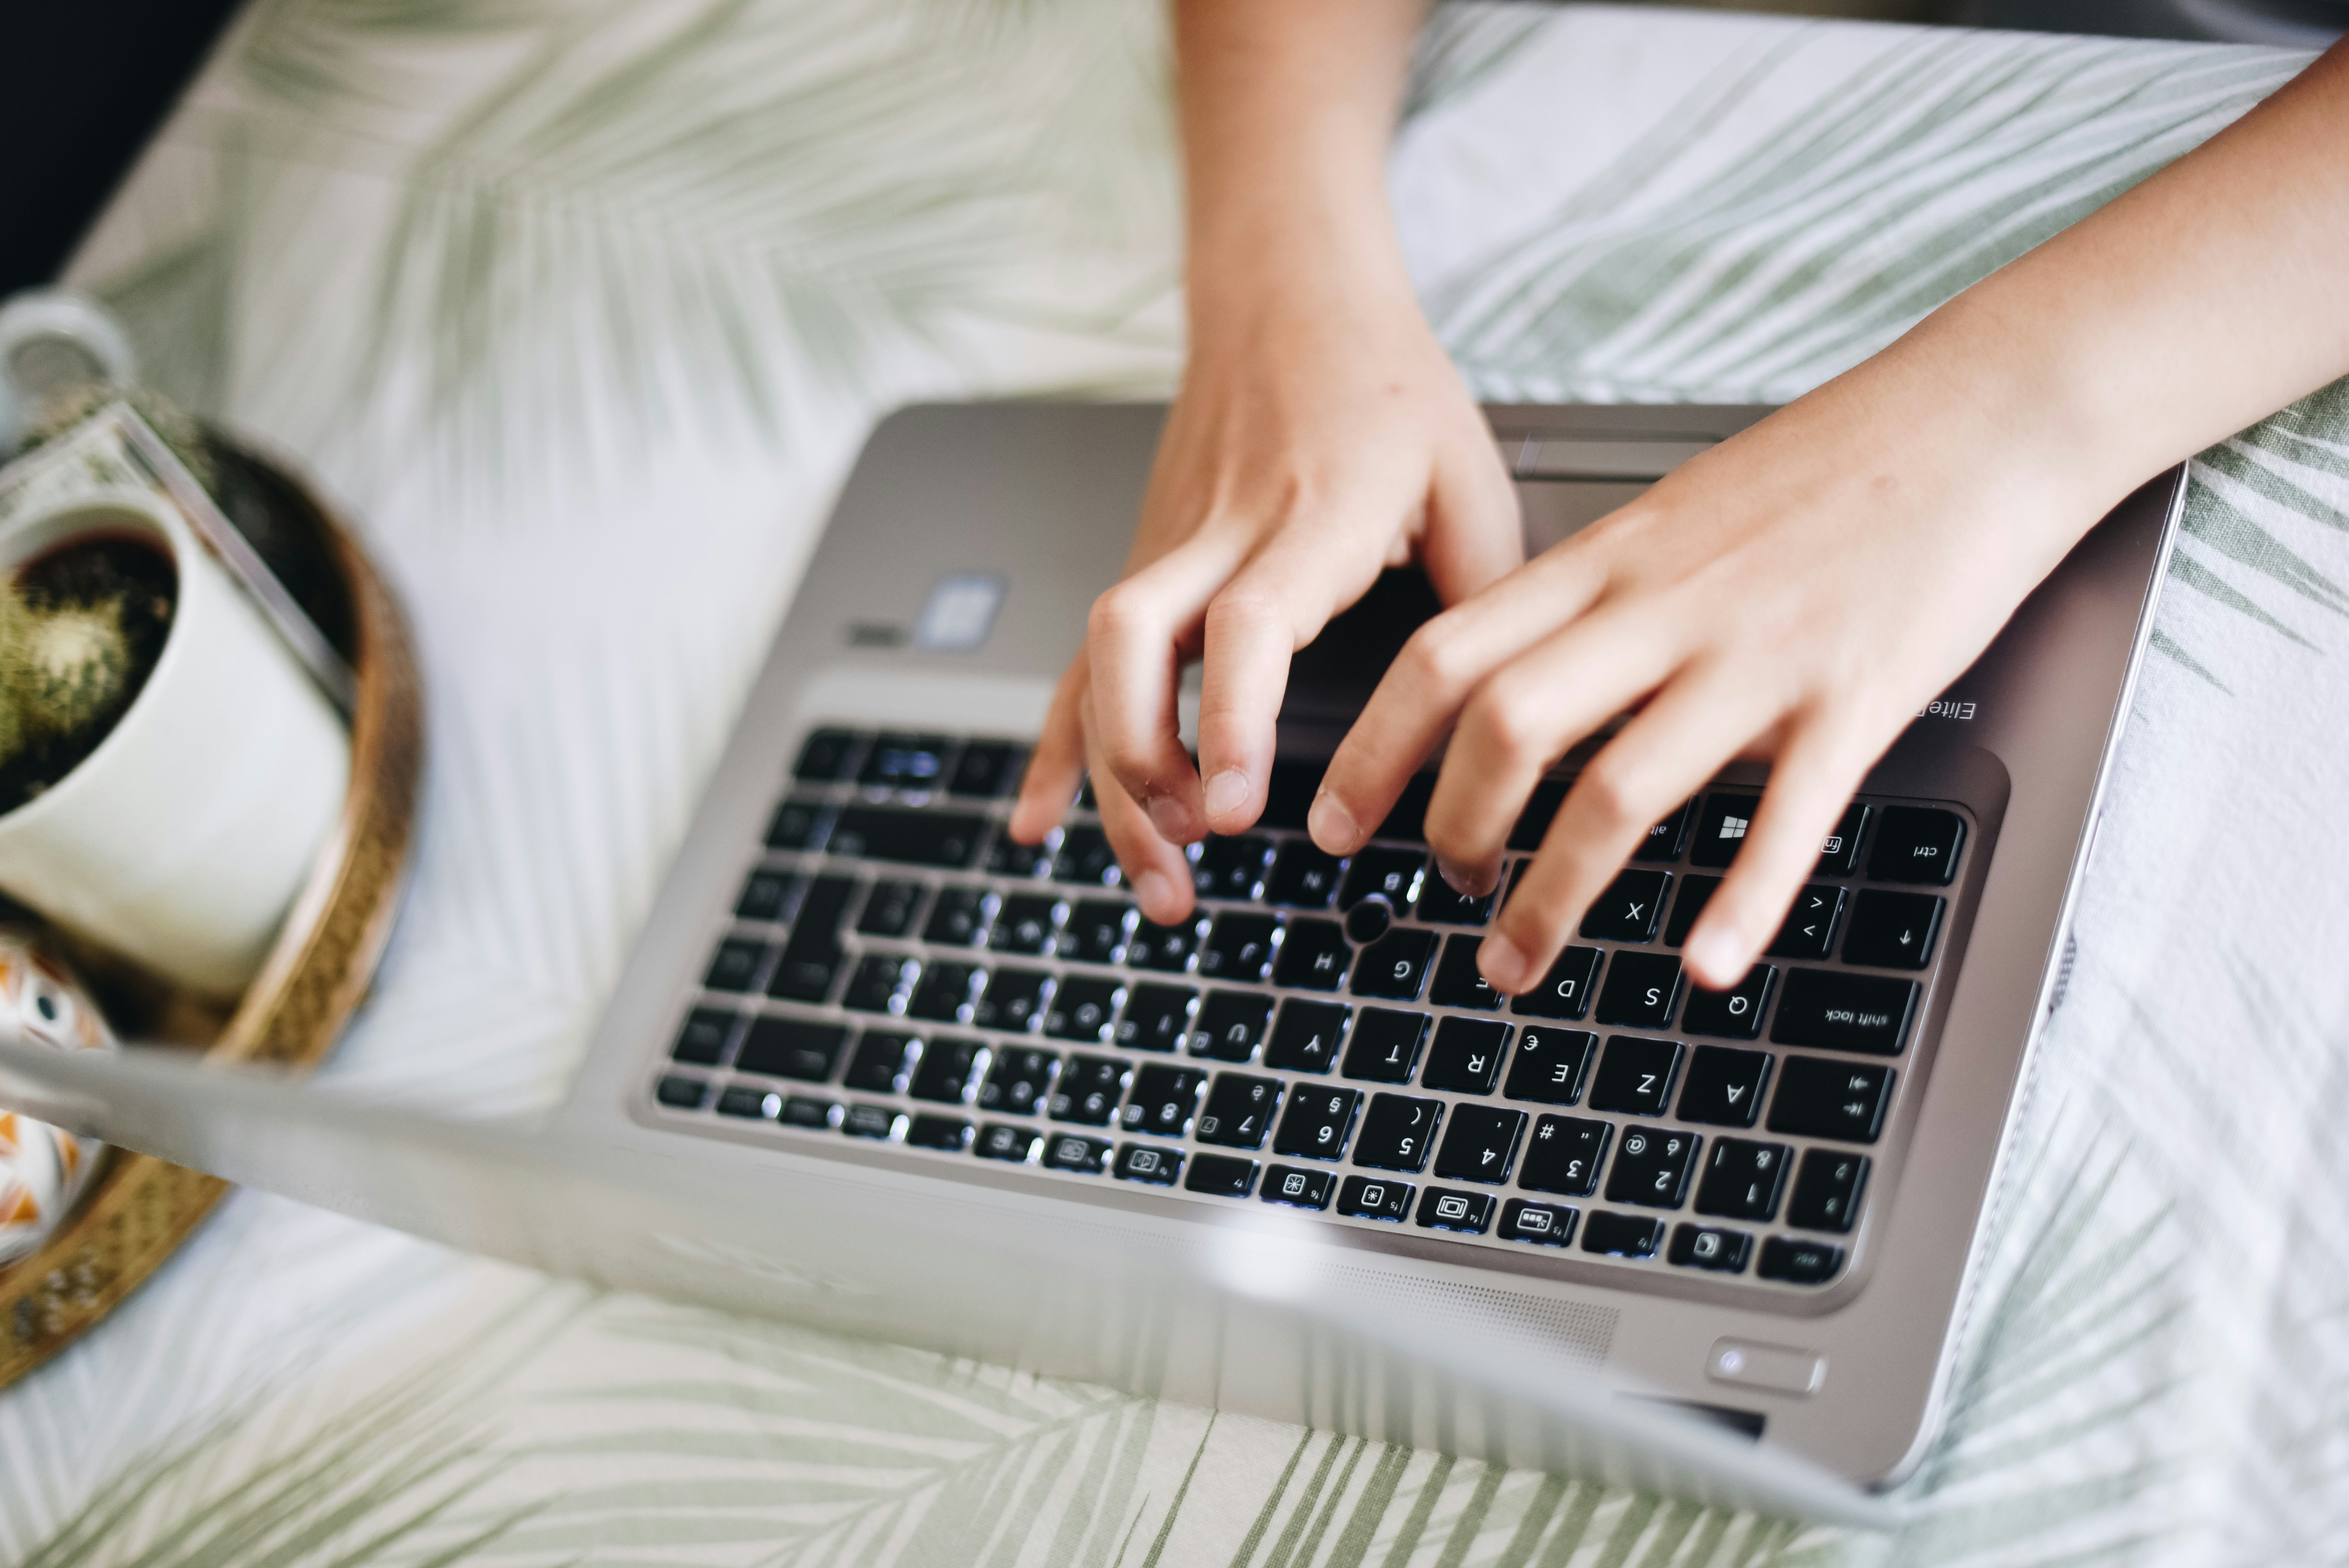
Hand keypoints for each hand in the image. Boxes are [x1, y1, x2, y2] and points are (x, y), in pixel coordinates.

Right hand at [1009, 266, 1521, 923]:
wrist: (1289, 292)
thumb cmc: (1386, 385)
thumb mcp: (1468, 474)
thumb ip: (1484, 596)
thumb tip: (1503, 717)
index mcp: (1313, 514)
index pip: (1247, 623)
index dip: (1233, 721)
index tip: (1240, 810)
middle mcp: (1222, 532)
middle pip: (1137, 646)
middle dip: (1149, 765)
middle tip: (1199, 850)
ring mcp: (1168, 547)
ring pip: (1100, 666)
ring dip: (1114, 781)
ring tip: (1161, 880)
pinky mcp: (1143, 560)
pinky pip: (1080, 663)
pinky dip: (1057, 748)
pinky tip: (1044, 822)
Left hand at [1305, 354, 2105, 993]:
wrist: (1980, 414)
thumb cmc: (1828, 469)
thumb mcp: (1674, 516)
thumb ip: (1592, 596)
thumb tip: (1511, 674)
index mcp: (1611, 562)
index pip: (1445, 655)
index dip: (1372, 748)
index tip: (1334, 822)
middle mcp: (1665, 610)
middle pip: (1507, 727)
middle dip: (1451, 830)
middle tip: (1442, 893)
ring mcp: (1759, 656)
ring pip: (1618, 790)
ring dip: (1554, 895)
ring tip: (1517, 962)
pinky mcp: (1856, 697)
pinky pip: (1788, 818)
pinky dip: (1742, 901)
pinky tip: (1705, 968)